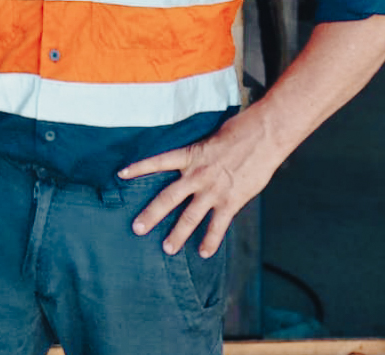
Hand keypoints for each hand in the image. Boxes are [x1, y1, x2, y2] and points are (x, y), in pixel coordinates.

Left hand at [117, 111, 280, 257]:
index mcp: (189, 156)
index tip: (121, 174)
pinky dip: (210, 240)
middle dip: (151, 215)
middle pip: (167, 198)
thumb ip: (199, 155)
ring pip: (190, 217)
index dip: (138, 168)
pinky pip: (218, 226)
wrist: (263, 136)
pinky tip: (204, 253)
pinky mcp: (231, 201)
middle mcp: (196, 175)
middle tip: (137, 229)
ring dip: (177, 235)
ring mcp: (213, 190)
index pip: (157, 162)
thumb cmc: (239, 131)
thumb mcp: (210, 139)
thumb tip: (192, 163)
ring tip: (167, 249)